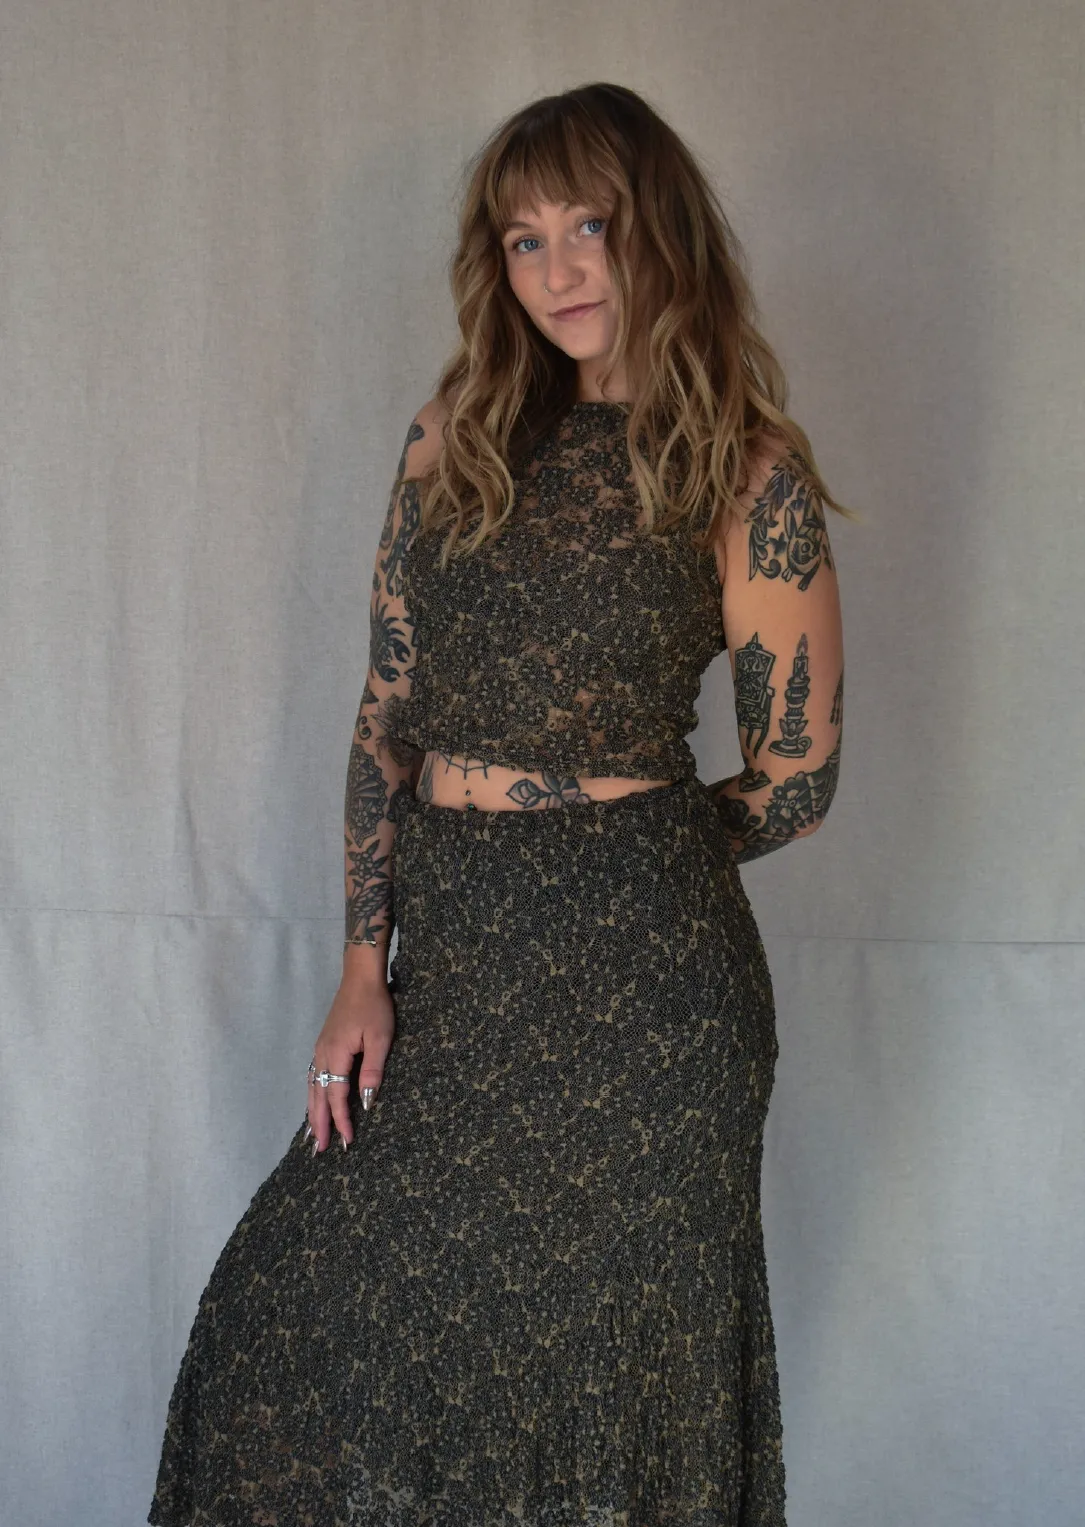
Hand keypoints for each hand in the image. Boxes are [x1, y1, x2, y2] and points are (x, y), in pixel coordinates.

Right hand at [306, 977, 394, 1152]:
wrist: (360, 977)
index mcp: (336, 1054)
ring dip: (312, 1112)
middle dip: (319, 1124)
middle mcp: (322, 1054)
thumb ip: (372, 1070)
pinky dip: (312, 1094)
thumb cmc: (375, 1006)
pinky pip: (312, 1076)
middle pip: (317, 1096)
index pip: (337, 1096)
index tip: (348, 1142)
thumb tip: (366, 1102)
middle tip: (319, 1150)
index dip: (342, 1120)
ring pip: (312, 1087)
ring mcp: (319, 1048)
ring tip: (312, 1135)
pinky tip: (314, 1102)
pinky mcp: (323, 1044)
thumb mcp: (380, 1038)